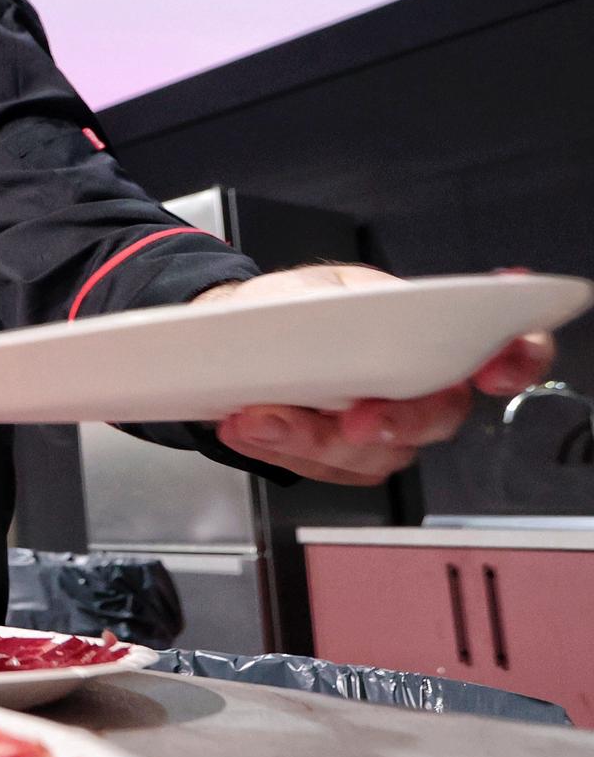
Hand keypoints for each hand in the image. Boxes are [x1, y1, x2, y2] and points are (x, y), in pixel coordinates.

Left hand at [194, 266, 555, 484]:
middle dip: (396, 423)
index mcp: (437, 338)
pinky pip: (321, 469)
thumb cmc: (298, 305)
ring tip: (259, 417)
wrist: (238, 329)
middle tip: (355, 421)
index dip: (518, 362)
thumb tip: (371, 320)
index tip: (495, 370)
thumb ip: (355, 306)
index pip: (511, 352)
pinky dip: (279, 450)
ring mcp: (384, 431)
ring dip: (312, 441)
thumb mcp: (325, 288)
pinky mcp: (338, 459)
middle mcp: (423, 391)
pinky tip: (245, 428)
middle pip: (437, 419)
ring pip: (373, 456)